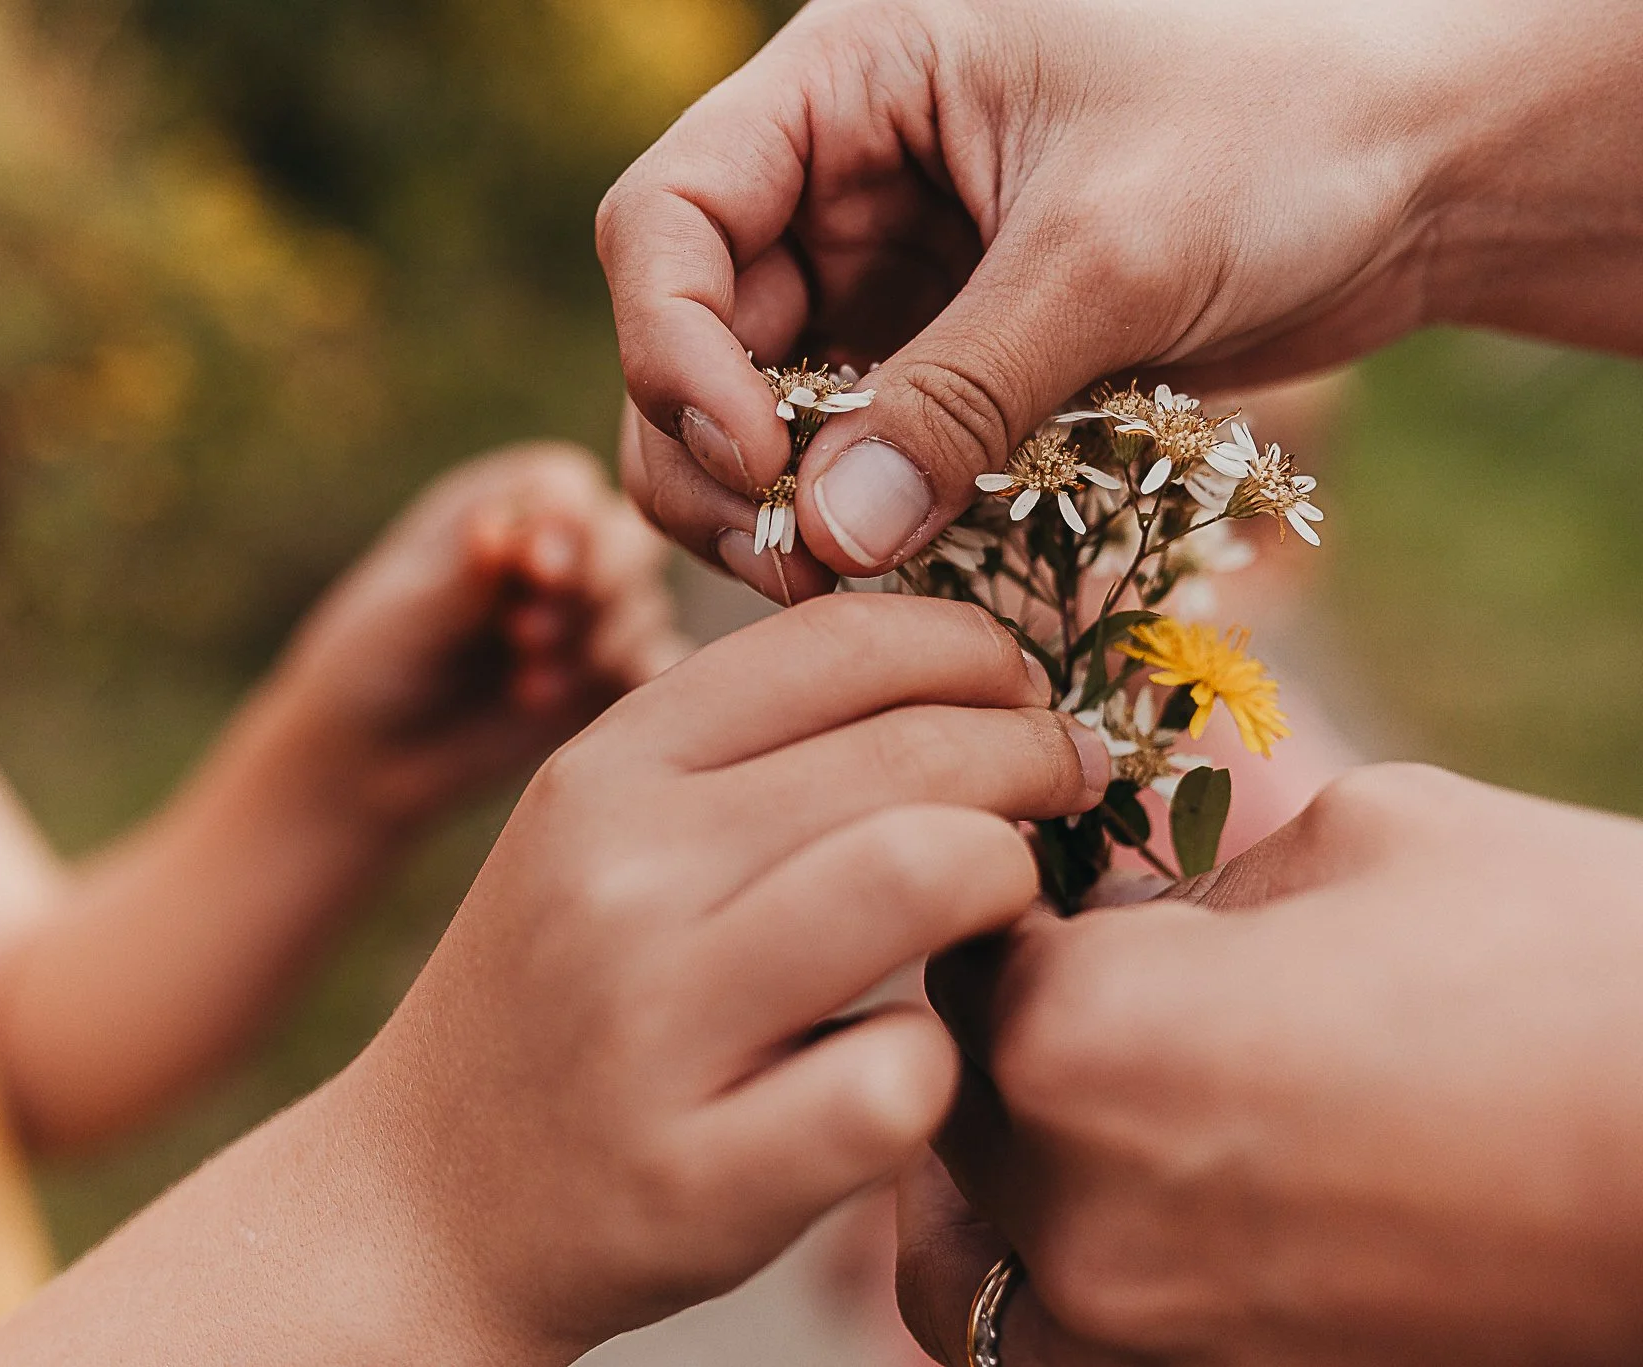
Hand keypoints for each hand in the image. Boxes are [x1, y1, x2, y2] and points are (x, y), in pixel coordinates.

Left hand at [271, 442, 685, 831]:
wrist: (370, 755)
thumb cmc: (371, 662)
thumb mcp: (405, 615)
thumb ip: (463, 576)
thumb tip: (499, 531)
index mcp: (504, 505)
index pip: (571, 489)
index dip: (569, 527)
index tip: (537, 573)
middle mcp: (559, 551)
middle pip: (630, 541)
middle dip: (595, 588)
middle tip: (527, 635)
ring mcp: (590, 616)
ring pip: (645, 609)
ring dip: (597, 647)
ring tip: (526, 687)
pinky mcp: (607, 678)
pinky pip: (654, 671)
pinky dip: (625, 687)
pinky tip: (563, 707)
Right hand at [341, 595, 1109, 1360]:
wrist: (424, 1201)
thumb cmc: (563, 997)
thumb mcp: (603, 834)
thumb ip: (746, 751)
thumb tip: (960, 678)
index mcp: (605, 768)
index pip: (838, 642)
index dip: (973, 650)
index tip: (1021, 692)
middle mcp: (622, 873)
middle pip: (913, 754)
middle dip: (1032, 759)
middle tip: (1065, 787)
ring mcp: (656, 1025)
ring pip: (925, 873)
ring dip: (1003, 882)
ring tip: (999, 904)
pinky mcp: (702, 1175)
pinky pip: (907, 1074)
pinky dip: (942, 1064)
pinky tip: (910, 1062)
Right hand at [598, 0, 1642, 594]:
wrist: (1429, 168)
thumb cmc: (1287, 130)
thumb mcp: (1108, 253)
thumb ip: (960, 396)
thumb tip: (828, 540)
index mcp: (848, 79)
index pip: (666, 217)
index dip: (675, 345)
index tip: (756, 459)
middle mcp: (841, 174)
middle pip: (692, 330)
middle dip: (721, 457)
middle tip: (793, 566)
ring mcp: (891, 270)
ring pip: (760, 407)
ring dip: (782, 506)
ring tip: (844, 587)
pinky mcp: (950, 350)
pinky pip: (861, 448)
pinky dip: (865, 516)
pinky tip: (903, 575)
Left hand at [899, 764, 1642, 1365]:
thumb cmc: (1574, 963)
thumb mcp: (1365, 835)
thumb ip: (1199, 874)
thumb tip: (1138, 910)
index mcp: (1079, 1034)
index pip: (959, 955)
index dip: (1017, 911)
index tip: (1074, 891)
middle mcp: (1075, 1207)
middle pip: (955, 1103)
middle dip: (1014, 1038)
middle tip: (1111, 998)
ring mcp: (1143, 1335)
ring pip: (972, 1257)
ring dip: (1003, 1182)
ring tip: (1105, 1123)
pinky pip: (1059, 1351)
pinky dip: (1067, 1296)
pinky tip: (1149, 1223)